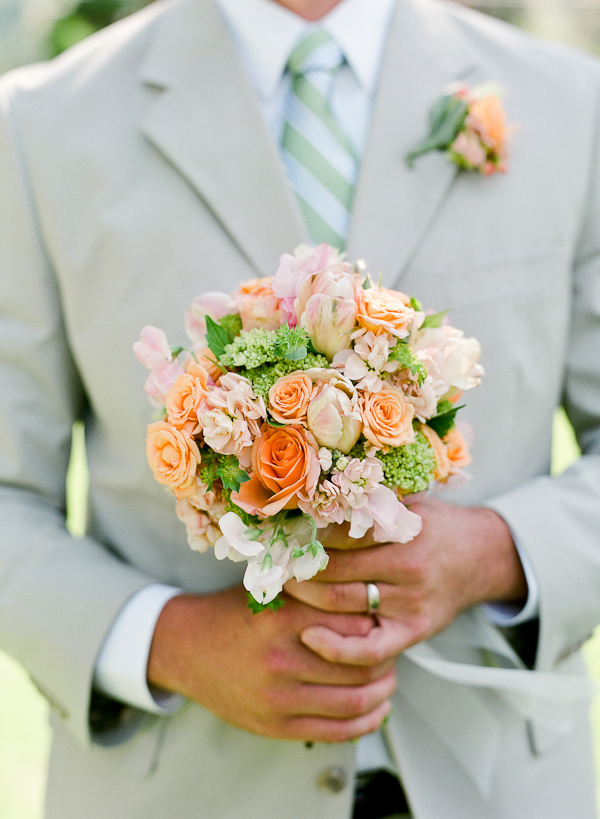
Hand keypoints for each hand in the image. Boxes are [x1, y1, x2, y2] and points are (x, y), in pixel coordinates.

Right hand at [146, 585, 395, 741]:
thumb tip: (368, 589)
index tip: (384, 616)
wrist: (187, 648)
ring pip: (354, 700)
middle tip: (392, 646)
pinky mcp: (276, 726)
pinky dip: (367, 722)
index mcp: (283, 618)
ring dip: (383, 690)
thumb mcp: (271, 587)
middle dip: (387, 657)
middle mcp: (281, 659)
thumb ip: (314, 588)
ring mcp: (278, 698)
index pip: (355, 623)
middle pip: (361, 664)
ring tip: (387, 677)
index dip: (378, 621)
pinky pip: (336, 731)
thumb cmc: (236, 613)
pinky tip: (377, 708)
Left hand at [284, 497, 527, 665]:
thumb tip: (313, 499)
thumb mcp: (409, 503)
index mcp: (405, 531)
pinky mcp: (412, 633)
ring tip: (283, 587)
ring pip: (344, 604)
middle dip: (299, 565)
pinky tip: (310, 637)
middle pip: (336, 569)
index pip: (341, 533)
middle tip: (272, 560)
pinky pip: (369, 649)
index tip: (282, 532)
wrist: (480, 558)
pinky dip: (336, 648)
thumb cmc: (434, 526)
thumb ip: (370, 504)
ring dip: (306, 596)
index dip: (306, 533)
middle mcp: (409, 569)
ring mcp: (410, 605)